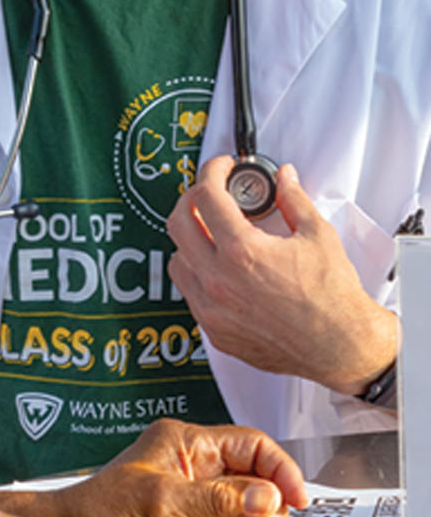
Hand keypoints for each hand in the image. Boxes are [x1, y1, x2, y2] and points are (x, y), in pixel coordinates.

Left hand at [0, 418, 308, 516]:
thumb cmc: (100, 511)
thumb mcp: (161, 499)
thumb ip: (218, 498)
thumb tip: (269, 497)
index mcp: (190, 446)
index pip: (254, 447)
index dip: (282, 471)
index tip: (299, 499)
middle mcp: (198, 474)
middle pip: (258, 494)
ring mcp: (196, 508)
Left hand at [166, 157, 396, 393]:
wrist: (340, 346)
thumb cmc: (332, 299)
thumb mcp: (317, 235)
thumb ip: (293, 199)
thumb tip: (285, 180)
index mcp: (242, 252)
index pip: (206, 196)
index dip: (212, 172)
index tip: (222, 169)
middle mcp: (219, 281)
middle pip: (178, 223)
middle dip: (192, 199)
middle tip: (211, 193)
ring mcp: (213, 309)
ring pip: (176, 260)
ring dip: (189, 239)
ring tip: (212, 232)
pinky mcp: (215, 331)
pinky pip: (189, 294)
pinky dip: (197, 274)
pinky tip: (218, 268)